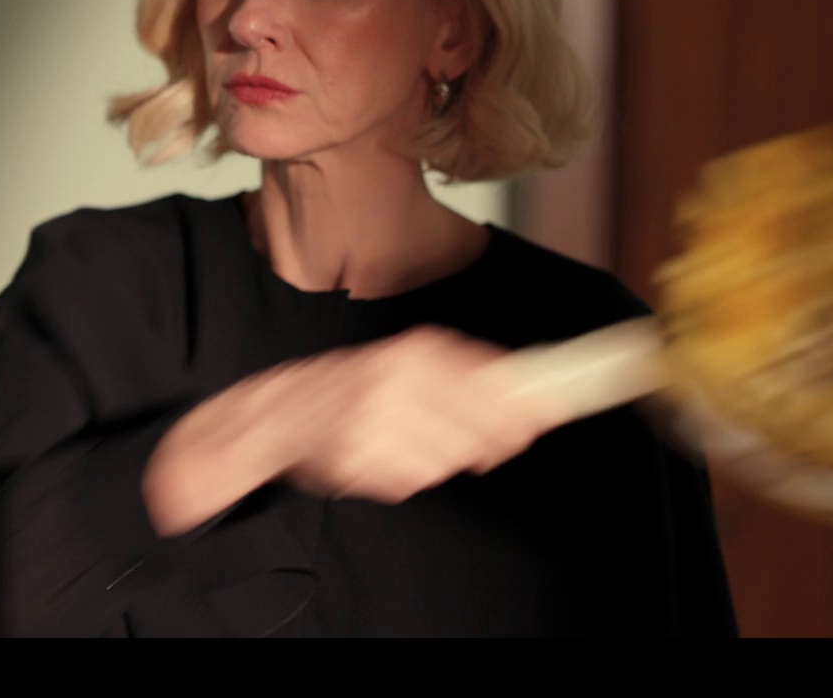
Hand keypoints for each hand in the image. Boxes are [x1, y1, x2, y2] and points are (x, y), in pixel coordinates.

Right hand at [274, 325, 550, 503]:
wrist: (283, 412)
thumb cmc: (353, 386)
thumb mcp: (405, 361)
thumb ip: (463, 374)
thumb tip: (526, 398)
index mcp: (415, 352)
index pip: (489, 382)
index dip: (523, 405)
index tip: (549, 414)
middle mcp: (400, 381)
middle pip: (477, 428)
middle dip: (486, 441)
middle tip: (476, 443)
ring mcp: (381, 422)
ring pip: (448, 459)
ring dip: (438, 458)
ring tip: (406, 440)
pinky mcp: (365, 460)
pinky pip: (414, 480)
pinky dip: (407, 475)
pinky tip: (384, 455)